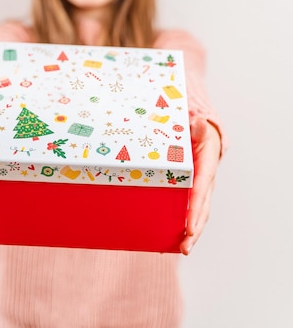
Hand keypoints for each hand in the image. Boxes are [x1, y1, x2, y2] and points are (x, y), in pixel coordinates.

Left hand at [180, 117, 220, 254]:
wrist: (205, 138)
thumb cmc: (199, 133)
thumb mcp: (198, 129)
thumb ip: (197, 128)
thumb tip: (199, 122)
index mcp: (206, 169)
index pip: (201, 192)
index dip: (195, 209)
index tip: (189, 227)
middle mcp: (206, 185)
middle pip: (202, 211)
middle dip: (194, 230)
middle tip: (185, 247)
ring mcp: (200, 193)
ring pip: (198, 217)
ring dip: (190, 235)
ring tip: (181, 250)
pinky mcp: (192, 196)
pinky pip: (188, 214)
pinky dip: (181, 228)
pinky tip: (166, 242)